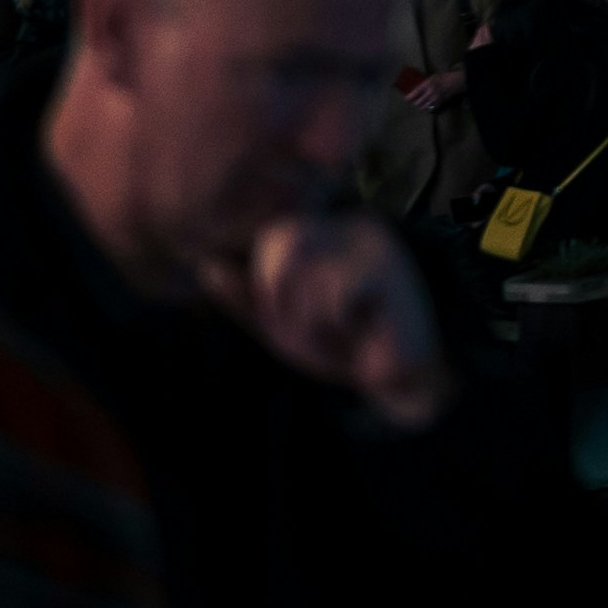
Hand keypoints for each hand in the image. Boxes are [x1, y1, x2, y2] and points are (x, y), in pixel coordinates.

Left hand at [244, 213, 448, 430]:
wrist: (401, 380)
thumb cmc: (346, 346)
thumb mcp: (283, 323)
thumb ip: (245, 299)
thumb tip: (206, 267)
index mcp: (328, 234)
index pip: (273, 236)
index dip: (268, 285)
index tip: (297, 316)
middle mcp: (352, 227)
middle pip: (285, 242)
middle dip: (283, 299)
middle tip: (314, 327)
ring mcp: (374, 245)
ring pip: (305, 273)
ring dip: (310, 321)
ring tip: (342, 334)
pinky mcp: (391, 271)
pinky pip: (336, 293)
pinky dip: (338, 325)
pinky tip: (363, 333)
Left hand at [403, 69, 466, 113]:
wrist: (453, 83)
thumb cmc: (441, 78)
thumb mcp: (430, 78)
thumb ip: (423, 84)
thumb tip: (413, 88)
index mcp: (427, 85)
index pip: (414, 93)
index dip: (408, 98)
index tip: (406, 98)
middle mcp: (430, 93)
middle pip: (418, 103)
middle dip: (414, 103)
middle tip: (412, 101)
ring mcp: (435, 99)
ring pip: (423, 107)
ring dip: (420, 106)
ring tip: (419, 103)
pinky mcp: (439, 103)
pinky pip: (430, 108)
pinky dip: (427, 107)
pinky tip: (426, 104)